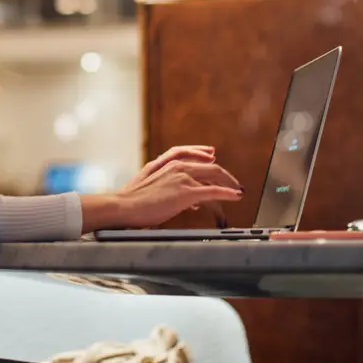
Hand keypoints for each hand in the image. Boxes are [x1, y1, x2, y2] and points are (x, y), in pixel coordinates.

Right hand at [114, 152, 242, 229]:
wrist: (124, 207)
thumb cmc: (132, 201)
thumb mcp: (149, 186)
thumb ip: (166, 186)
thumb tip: (184, 198)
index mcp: (166, 163)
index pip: (191, 155)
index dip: (204, 156)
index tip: (213, 156)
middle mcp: (177, 167)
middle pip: (208, 165)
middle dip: (224, 174)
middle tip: (233, 181)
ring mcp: (183, 178)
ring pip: (214, 175)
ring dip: (229, 183)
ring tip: (237, 189)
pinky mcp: (187, 193)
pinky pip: (214, 191)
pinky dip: (228, 192)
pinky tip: (236, 196)